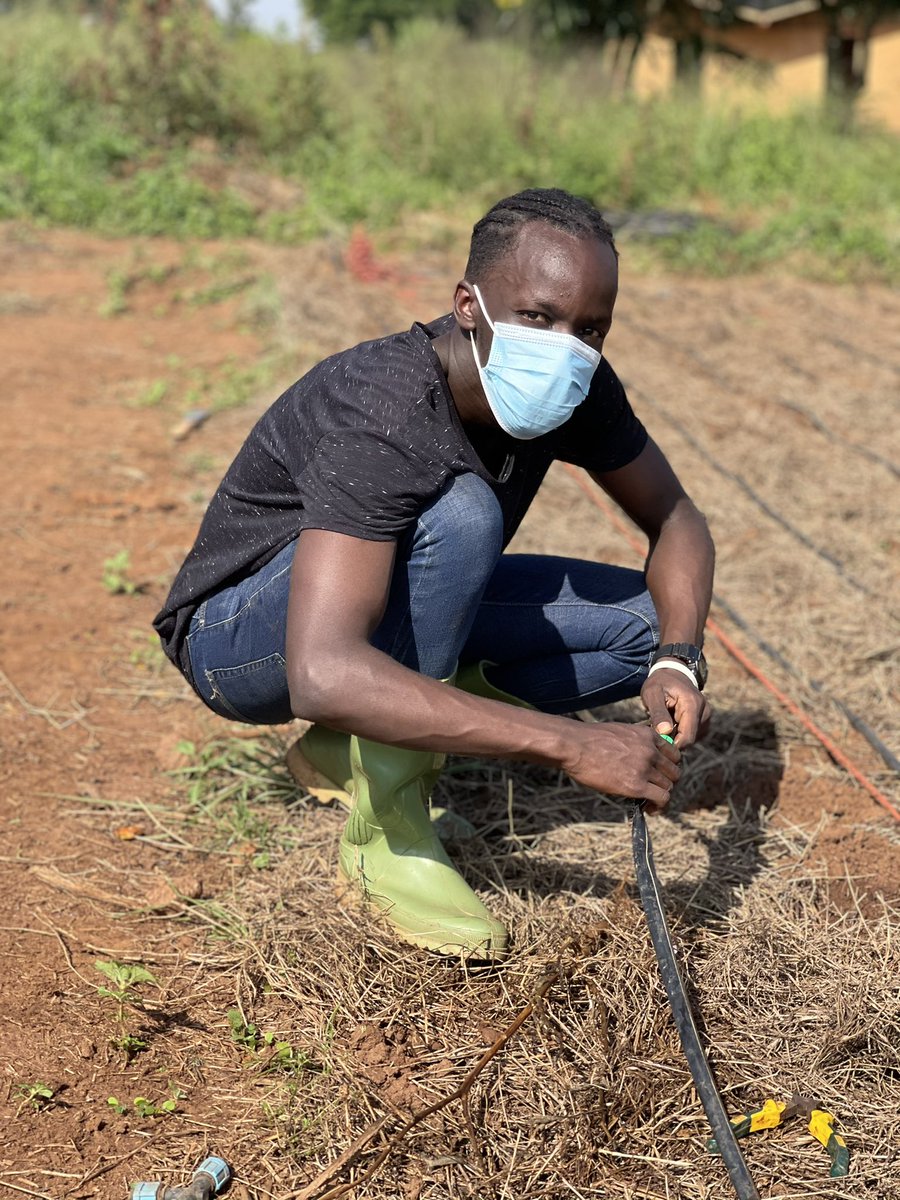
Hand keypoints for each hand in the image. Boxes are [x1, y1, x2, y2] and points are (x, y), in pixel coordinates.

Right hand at [563, 722, 680, 813]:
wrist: (574, 745)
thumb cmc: (589, 739)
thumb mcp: (620, 732)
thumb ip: (636, 742)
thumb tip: (639, 757)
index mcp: (647, 735)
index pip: (674, 754)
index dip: (668, 767)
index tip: (659, 775)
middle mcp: (651, 750)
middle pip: (674, 771)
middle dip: (666, 782)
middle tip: (654, 789)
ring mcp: (645, 767)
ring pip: (668, 786)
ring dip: (661, 795)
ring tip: (649, 802)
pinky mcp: (636, 785)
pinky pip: (661, 798)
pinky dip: (658, 806)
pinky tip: (649, 809)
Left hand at [640, 669, 710, 747]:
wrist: (672, 673)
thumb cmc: (659, 682)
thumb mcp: (652, 693)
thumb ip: (658, 713)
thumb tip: (665, 732)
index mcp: (693, 704)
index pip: (687, 737)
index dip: (672, 745)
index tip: (657, 742)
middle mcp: (705, 711)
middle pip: (689, 739)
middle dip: (672, 739)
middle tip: (656, 729)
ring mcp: (707, 716)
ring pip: (691, 738)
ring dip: (676, 736)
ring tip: (663, 723)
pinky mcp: (705, 720)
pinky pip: (692, 734)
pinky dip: (681, 733)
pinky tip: (671, 723)